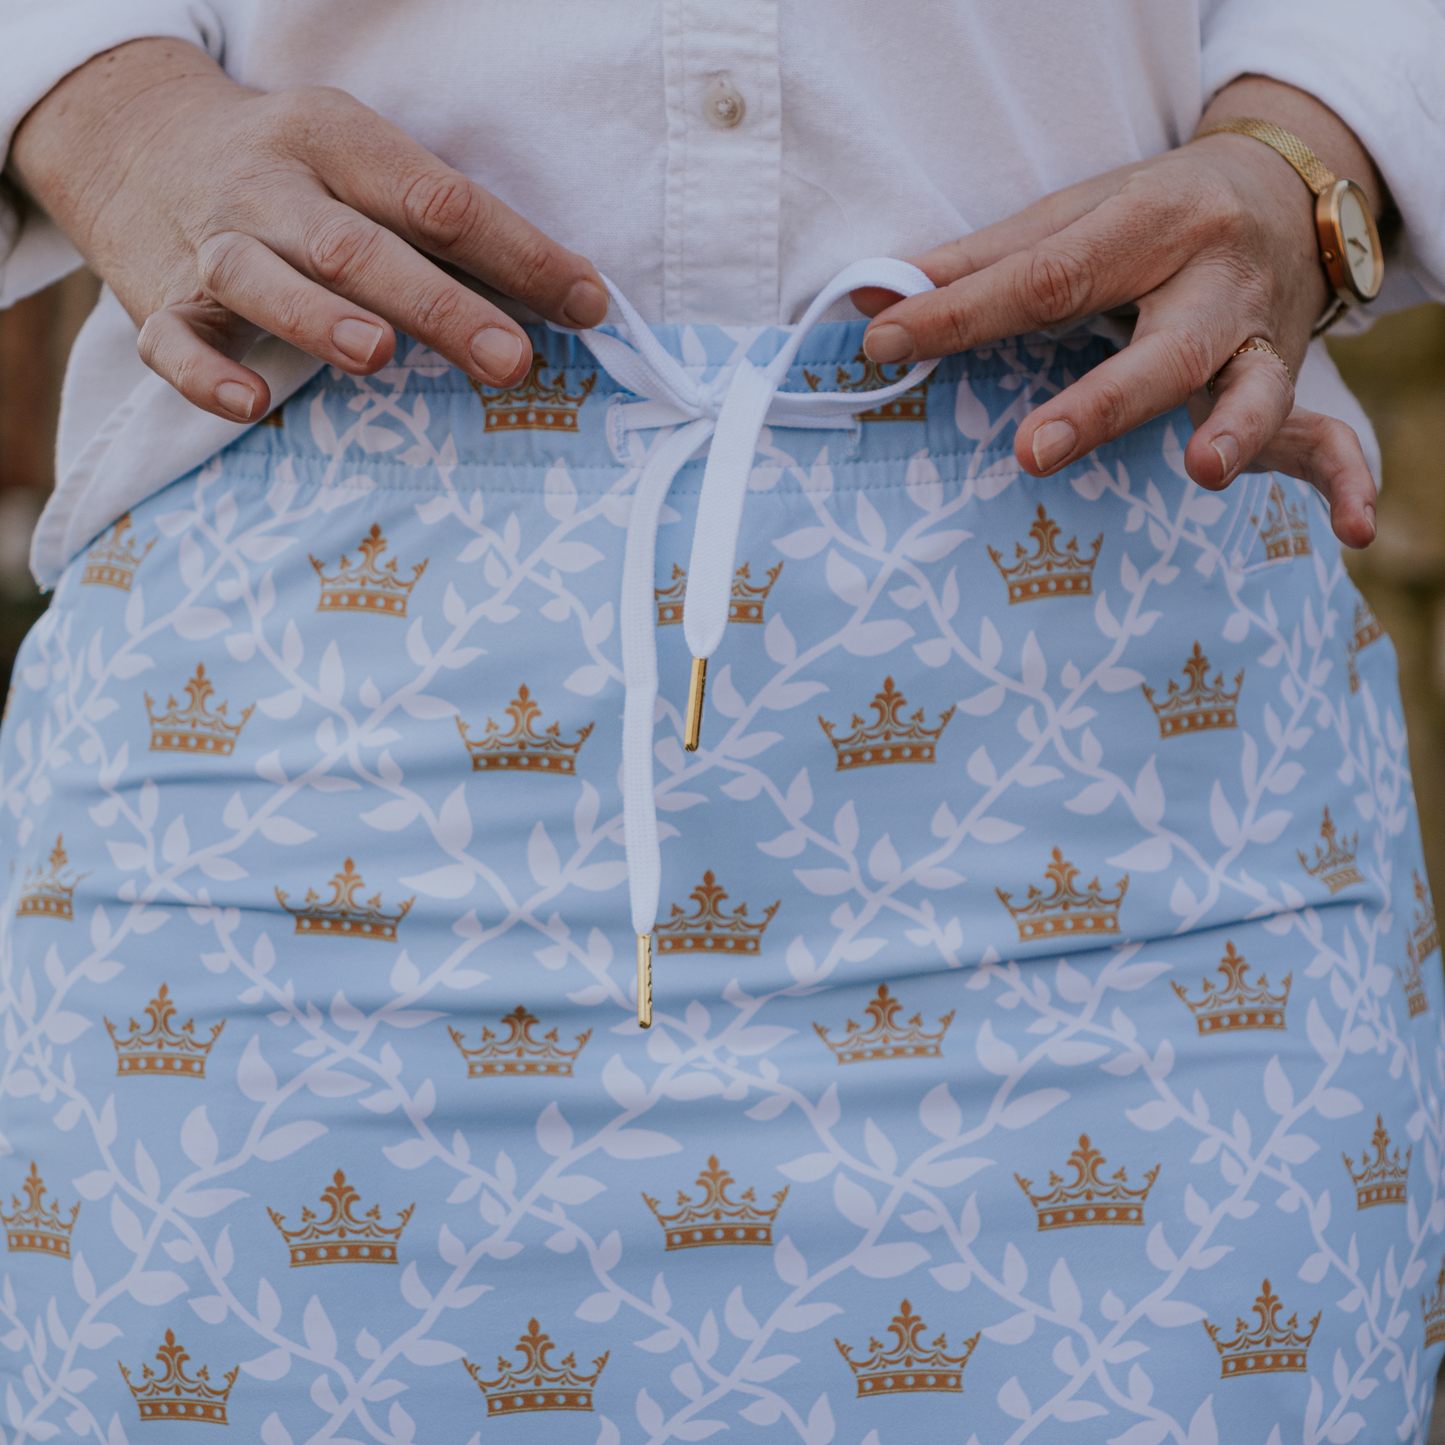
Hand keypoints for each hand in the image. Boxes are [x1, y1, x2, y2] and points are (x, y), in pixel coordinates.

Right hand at [7, 39, 607, 421]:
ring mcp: (212, 243)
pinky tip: (251, 405)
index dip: (516, 252)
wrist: (133, 136)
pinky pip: (174, 342)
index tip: (585, 304)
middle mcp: (272, 186)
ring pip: (260, 278)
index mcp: (338, 139)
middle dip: (438, 303)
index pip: (438, 198)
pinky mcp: (163, 301)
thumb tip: (578, 301)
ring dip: (319, 318)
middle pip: (358, 245)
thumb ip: (456, 232)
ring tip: (379, 354)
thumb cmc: (295, 173)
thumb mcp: (366, 166)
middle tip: (509, 358)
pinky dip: (206, 376)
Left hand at [854, 77, 1383, 547]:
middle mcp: (1214, 280)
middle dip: (1102, 401)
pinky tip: (1354, 531)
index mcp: (1150, 221)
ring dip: (1233, 429)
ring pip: (1254, 387)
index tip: (886, 339)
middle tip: (1033, 451)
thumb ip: (979, 263)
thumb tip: (873, 295)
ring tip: (1203, 471)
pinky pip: (1327, 436)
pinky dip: (1347, 481)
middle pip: (1161, 345)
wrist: (1284, 189)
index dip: (964, 312)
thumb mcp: (1073, 215)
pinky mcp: (1290, 381)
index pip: (1047, 275)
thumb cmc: (1150, 214)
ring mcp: (1261, 337)